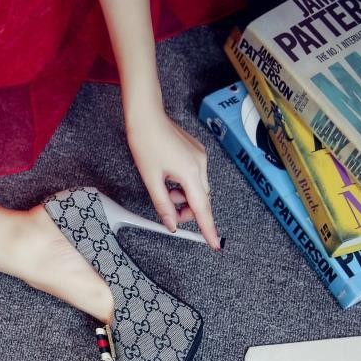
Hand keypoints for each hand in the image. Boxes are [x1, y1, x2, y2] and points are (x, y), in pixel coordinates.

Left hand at [125, 107, 221, 250]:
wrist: (146, 116)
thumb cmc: (145, 144)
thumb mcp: (151, 180)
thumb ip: (163, 205)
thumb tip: (171, 225)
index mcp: (190, 173)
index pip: (202, 209)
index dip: (208, 228)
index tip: (215, 244)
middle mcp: (201, 165)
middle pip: (202, 200)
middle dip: (188, 211)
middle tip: (170, 212)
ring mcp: (201, 157)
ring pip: (198, 189)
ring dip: (184, 197)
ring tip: (165, 190)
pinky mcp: (197, 153)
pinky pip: (195, 177)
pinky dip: (185, 186)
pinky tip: (170, 179)